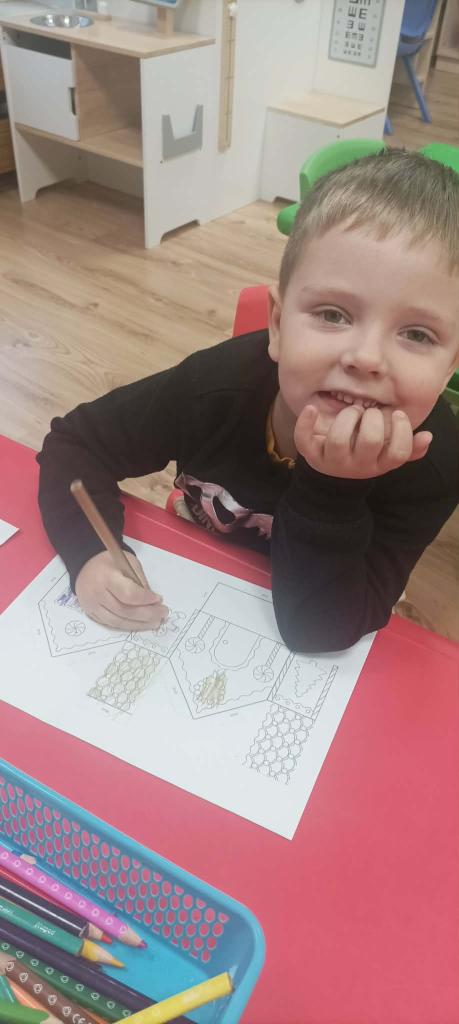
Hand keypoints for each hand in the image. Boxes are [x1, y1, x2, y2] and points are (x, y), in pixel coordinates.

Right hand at [75, 551, 168, 630]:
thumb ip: (140, 581)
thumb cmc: (111, 562)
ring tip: (154, 623)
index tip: (159, 599)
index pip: (128, 594)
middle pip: (125, 611)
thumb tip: (153, 601)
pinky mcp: (90, 613)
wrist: (85, 564)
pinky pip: (110, 624)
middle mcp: (97, 594)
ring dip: (139, 625)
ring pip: (118, 622)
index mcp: (107, 577)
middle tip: (162, 614)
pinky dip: (127, 626)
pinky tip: (139, 624)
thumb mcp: (129, 563)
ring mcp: (92, 606)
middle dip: (147, 615)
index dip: (146, 600)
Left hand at [294, 404, 431, 478]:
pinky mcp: (311, 454)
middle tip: (368, 411)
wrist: (331, 473)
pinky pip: (304, 440)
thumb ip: (409, 448)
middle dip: (372, 419)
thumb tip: (427, 436)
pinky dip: (305, 422)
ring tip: (352, 410)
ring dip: (347, 417)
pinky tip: (312, 408)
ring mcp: (333, 461)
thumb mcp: (386, 454)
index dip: (401, 433)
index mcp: (378, 464)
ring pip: (339, 440)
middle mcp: (357, 465)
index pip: (396, 454)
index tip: (397, 414)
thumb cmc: (364, 454)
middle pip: (369, 442)